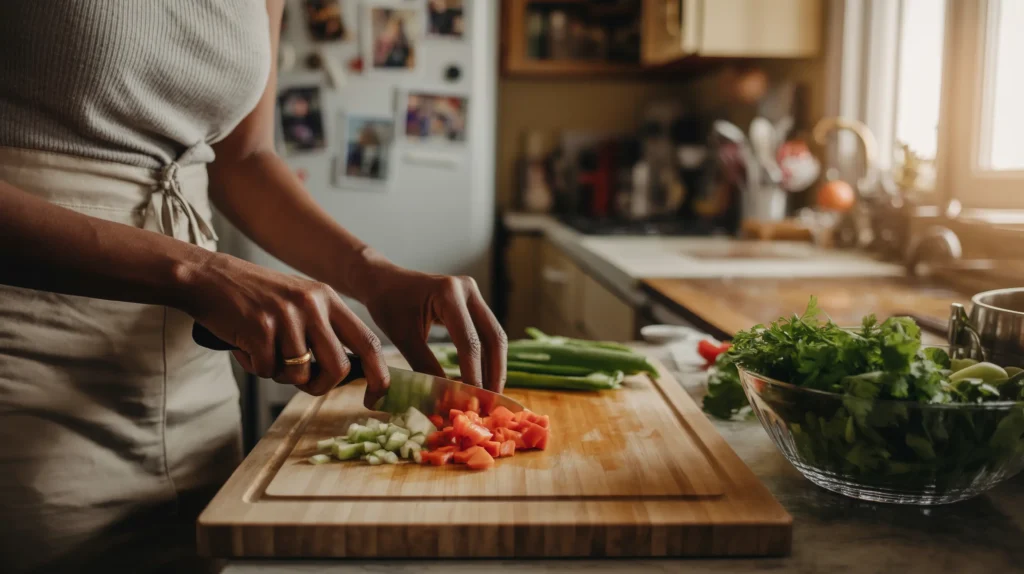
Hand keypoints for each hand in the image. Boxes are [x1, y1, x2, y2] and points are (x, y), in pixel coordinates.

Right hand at [179, 252, 389, 396]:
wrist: (208, 278)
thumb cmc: (254, 298)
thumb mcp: (299, 302)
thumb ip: (324, 330)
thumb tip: (344, 372)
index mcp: (327, 298)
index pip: (367, 341)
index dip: (379, 374)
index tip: (377, 397)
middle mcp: (312, 304)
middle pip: (338, 367)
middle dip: (321, 386)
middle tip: (303, 382)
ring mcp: (287, 316)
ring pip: (299, 374)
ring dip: (278, 372)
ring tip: (261, 348)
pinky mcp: (260, 328)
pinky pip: (266, 369)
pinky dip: (253, 365)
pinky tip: (244, 343)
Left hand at [362, 267, 507, 392]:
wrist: (385, 281)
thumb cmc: (389, 305)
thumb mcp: (404, 338)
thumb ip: (425, 366)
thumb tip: (445, 399)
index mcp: (448, 292)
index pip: (469, 341)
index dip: (473, 374)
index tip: (473, 401)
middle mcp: (467, 289)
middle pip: (493, 336)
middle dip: (494, 372)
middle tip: (491, 402)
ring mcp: (473, 294)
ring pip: (494, 336)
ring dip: (494, 367)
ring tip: (489, 395)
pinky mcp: (473, 303)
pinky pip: (486, 333)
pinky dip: (486, 357)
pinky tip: (483, 379)